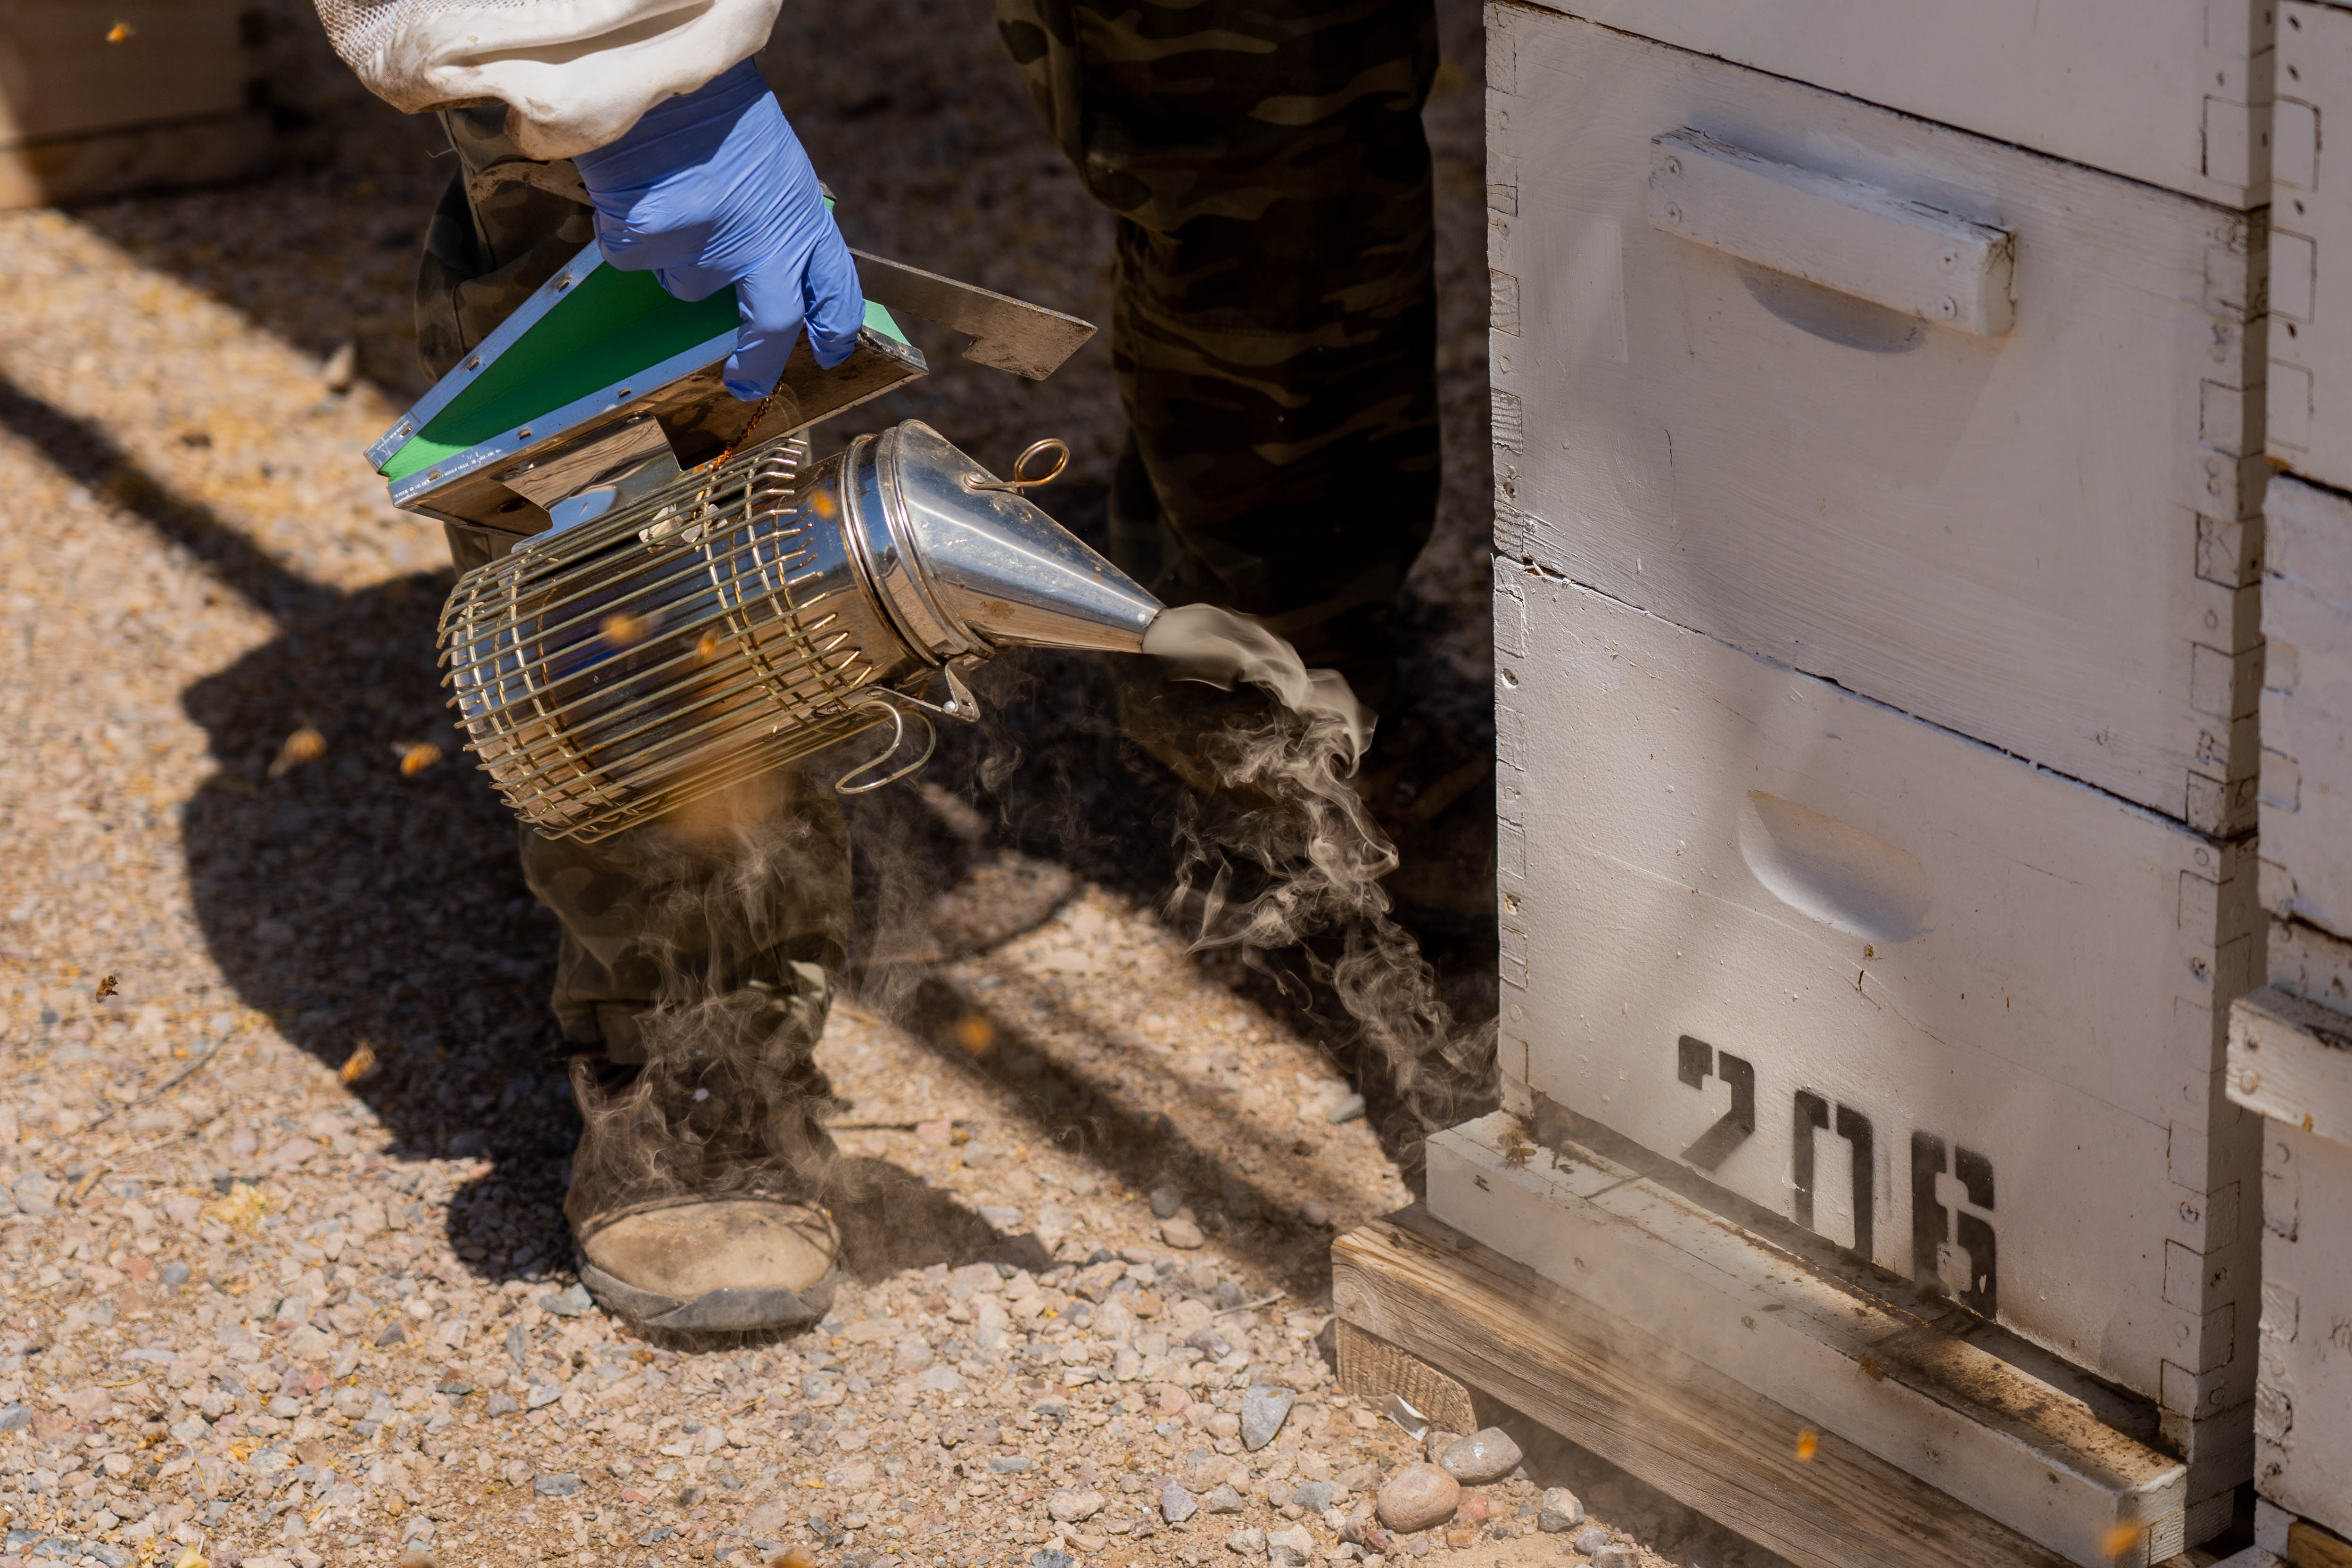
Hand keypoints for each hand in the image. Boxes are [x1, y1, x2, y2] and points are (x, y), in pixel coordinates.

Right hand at [574, 59, 862, 399]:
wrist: (664, 68)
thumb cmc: (718, 112)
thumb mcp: (774, 165)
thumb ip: (776, 219)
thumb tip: (767, 269)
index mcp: (802, 216)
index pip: (836, 288)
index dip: (836, 326)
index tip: (830, 350)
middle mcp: (765, 240)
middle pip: (773, 325)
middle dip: (759, 364)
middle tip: (746, 384)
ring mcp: (709, 243)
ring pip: (686, 284)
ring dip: (674, 257)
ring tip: (671, 200)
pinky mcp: (655, 237)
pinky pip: (634, 256)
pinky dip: (626, 232)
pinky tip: (634, 191)